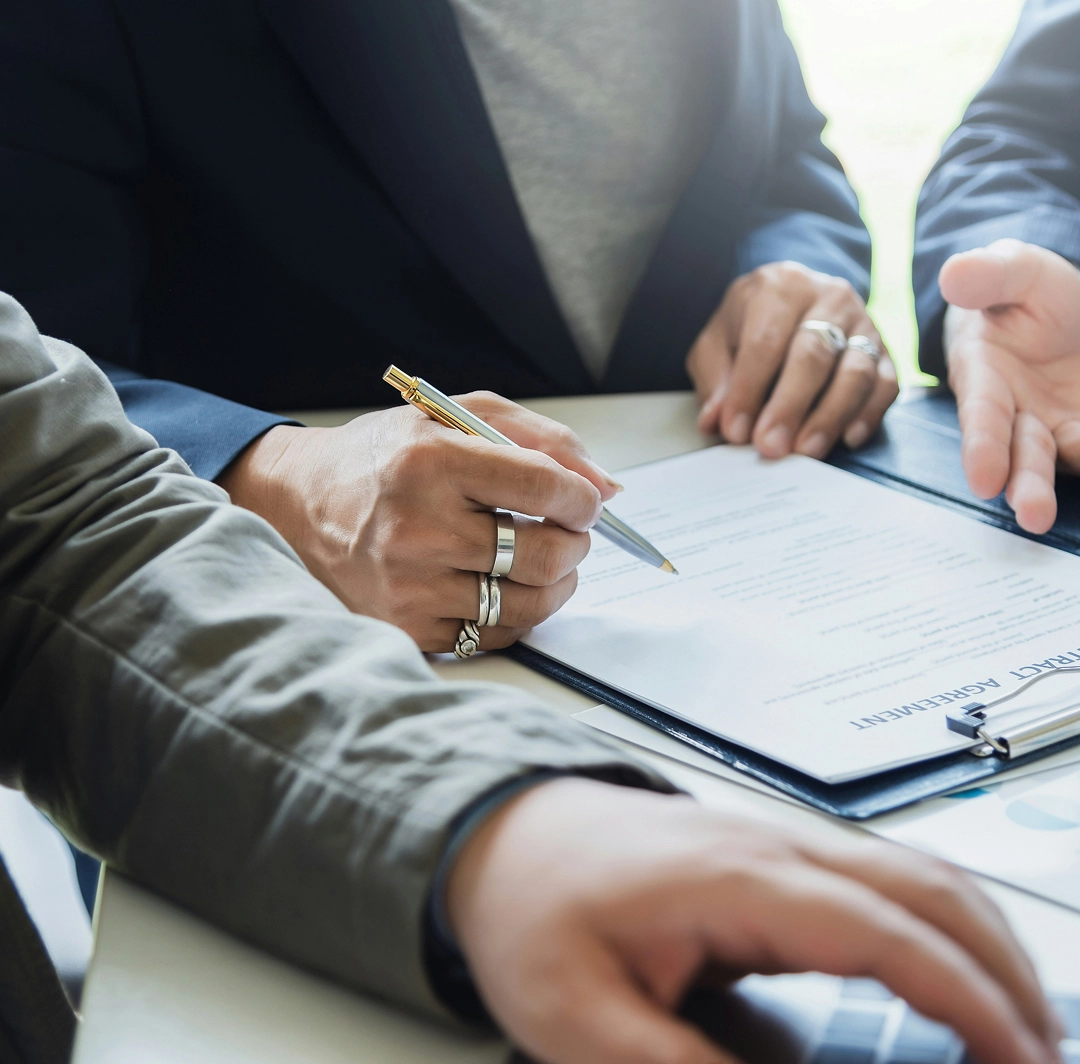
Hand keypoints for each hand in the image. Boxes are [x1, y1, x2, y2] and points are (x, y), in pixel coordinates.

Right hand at [219, 394, 619, 651]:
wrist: (298, 503)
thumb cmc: (385, 456)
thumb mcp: (453, 416)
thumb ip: (537, 439)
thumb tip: (607, 485)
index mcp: (431, 462)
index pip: (544, 487)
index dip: (583, 497)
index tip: (585, 501)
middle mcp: (417, 527)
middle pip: (544, 555)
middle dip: (577, 543)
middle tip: (569, 532)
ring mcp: (409, 586)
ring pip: (527, 604)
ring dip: (557, 583)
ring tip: (545, 560)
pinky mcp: (404, 627)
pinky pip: (493, 635)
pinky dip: (516, 613)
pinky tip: (505, 586)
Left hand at [448, 779, 1060, 1063]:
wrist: (499, 832)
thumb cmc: (532, 910)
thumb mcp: (582, 1020)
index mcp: (736, 879)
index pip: (886, 932)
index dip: (970, 1000)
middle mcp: (770, 842)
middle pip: (925, 884)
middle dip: (1004, 967)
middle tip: (1042, 1054)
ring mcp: (771, 836)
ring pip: (911, 868)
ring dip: (979, 936)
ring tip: (1018, 1022)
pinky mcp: (764, 849)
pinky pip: (876, 873)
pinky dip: (934, 919)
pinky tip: (943, 969)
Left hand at [688, 262, 897, 458]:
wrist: (792, 303)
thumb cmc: (749, 327)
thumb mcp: (717, 344)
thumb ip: (715, 380)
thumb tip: (715, 421)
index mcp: (780, 287)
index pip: (764, 341)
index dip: (749, 390)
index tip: (736, 430)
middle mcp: (828, 297)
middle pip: (812, 355)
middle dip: (789, 407)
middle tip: (771, 446)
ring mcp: (863, 323)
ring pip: (855, 372)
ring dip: (829, 417)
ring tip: (806, 451)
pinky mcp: (885, 351)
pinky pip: (886, 384)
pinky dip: (869, 414)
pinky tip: (847, 438)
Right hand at [940, 239, 1079, 533]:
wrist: (1054, 308)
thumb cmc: (1024, 293)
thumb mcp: (1013, 270)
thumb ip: (988, 274)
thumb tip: (952, 274)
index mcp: (986, 378)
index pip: (983, 417)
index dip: (983, 448)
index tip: (984, 480)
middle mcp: (1017, 413)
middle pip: (1021, 455)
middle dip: (1027, 486)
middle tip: (1034, 516)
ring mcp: (1056, 427)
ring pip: (1057, 463)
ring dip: (1055, 486)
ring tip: (1051, 512)